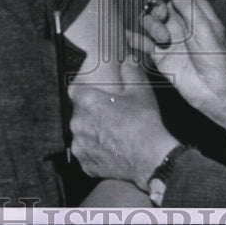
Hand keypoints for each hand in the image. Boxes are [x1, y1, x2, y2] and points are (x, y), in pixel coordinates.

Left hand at [69, 54, 178, 190]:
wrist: (150, 157)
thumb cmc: (143, 123)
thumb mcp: (140, 91)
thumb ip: (131, 72)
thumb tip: (129, 60)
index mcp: (88, 103)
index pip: (75, 91)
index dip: (84, 91)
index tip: (92, 93)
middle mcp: (78, 124)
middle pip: (79, 114)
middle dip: (91, 113)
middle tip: (109, 114)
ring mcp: (81, 146)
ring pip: (82, 135)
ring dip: (92, 133)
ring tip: (110, 133)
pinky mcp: (86, 165)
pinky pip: (87, 154)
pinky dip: (95, 152)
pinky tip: (110, 149)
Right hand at [129, 0, 225, 140]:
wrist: (214, 90)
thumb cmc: (216, 57)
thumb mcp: (203, 27)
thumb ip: (186, 4)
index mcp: (195, 10)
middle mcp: (180, 21)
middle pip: (158, 2)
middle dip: (156, 6)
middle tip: (162, 15)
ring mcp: (169, 37)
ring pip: (149, 20)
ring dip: (151, 25)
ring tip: (163, 39)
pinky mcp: (159, 54)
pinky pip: (142, 42)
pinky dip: (134, 38)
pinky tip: (129, 35)